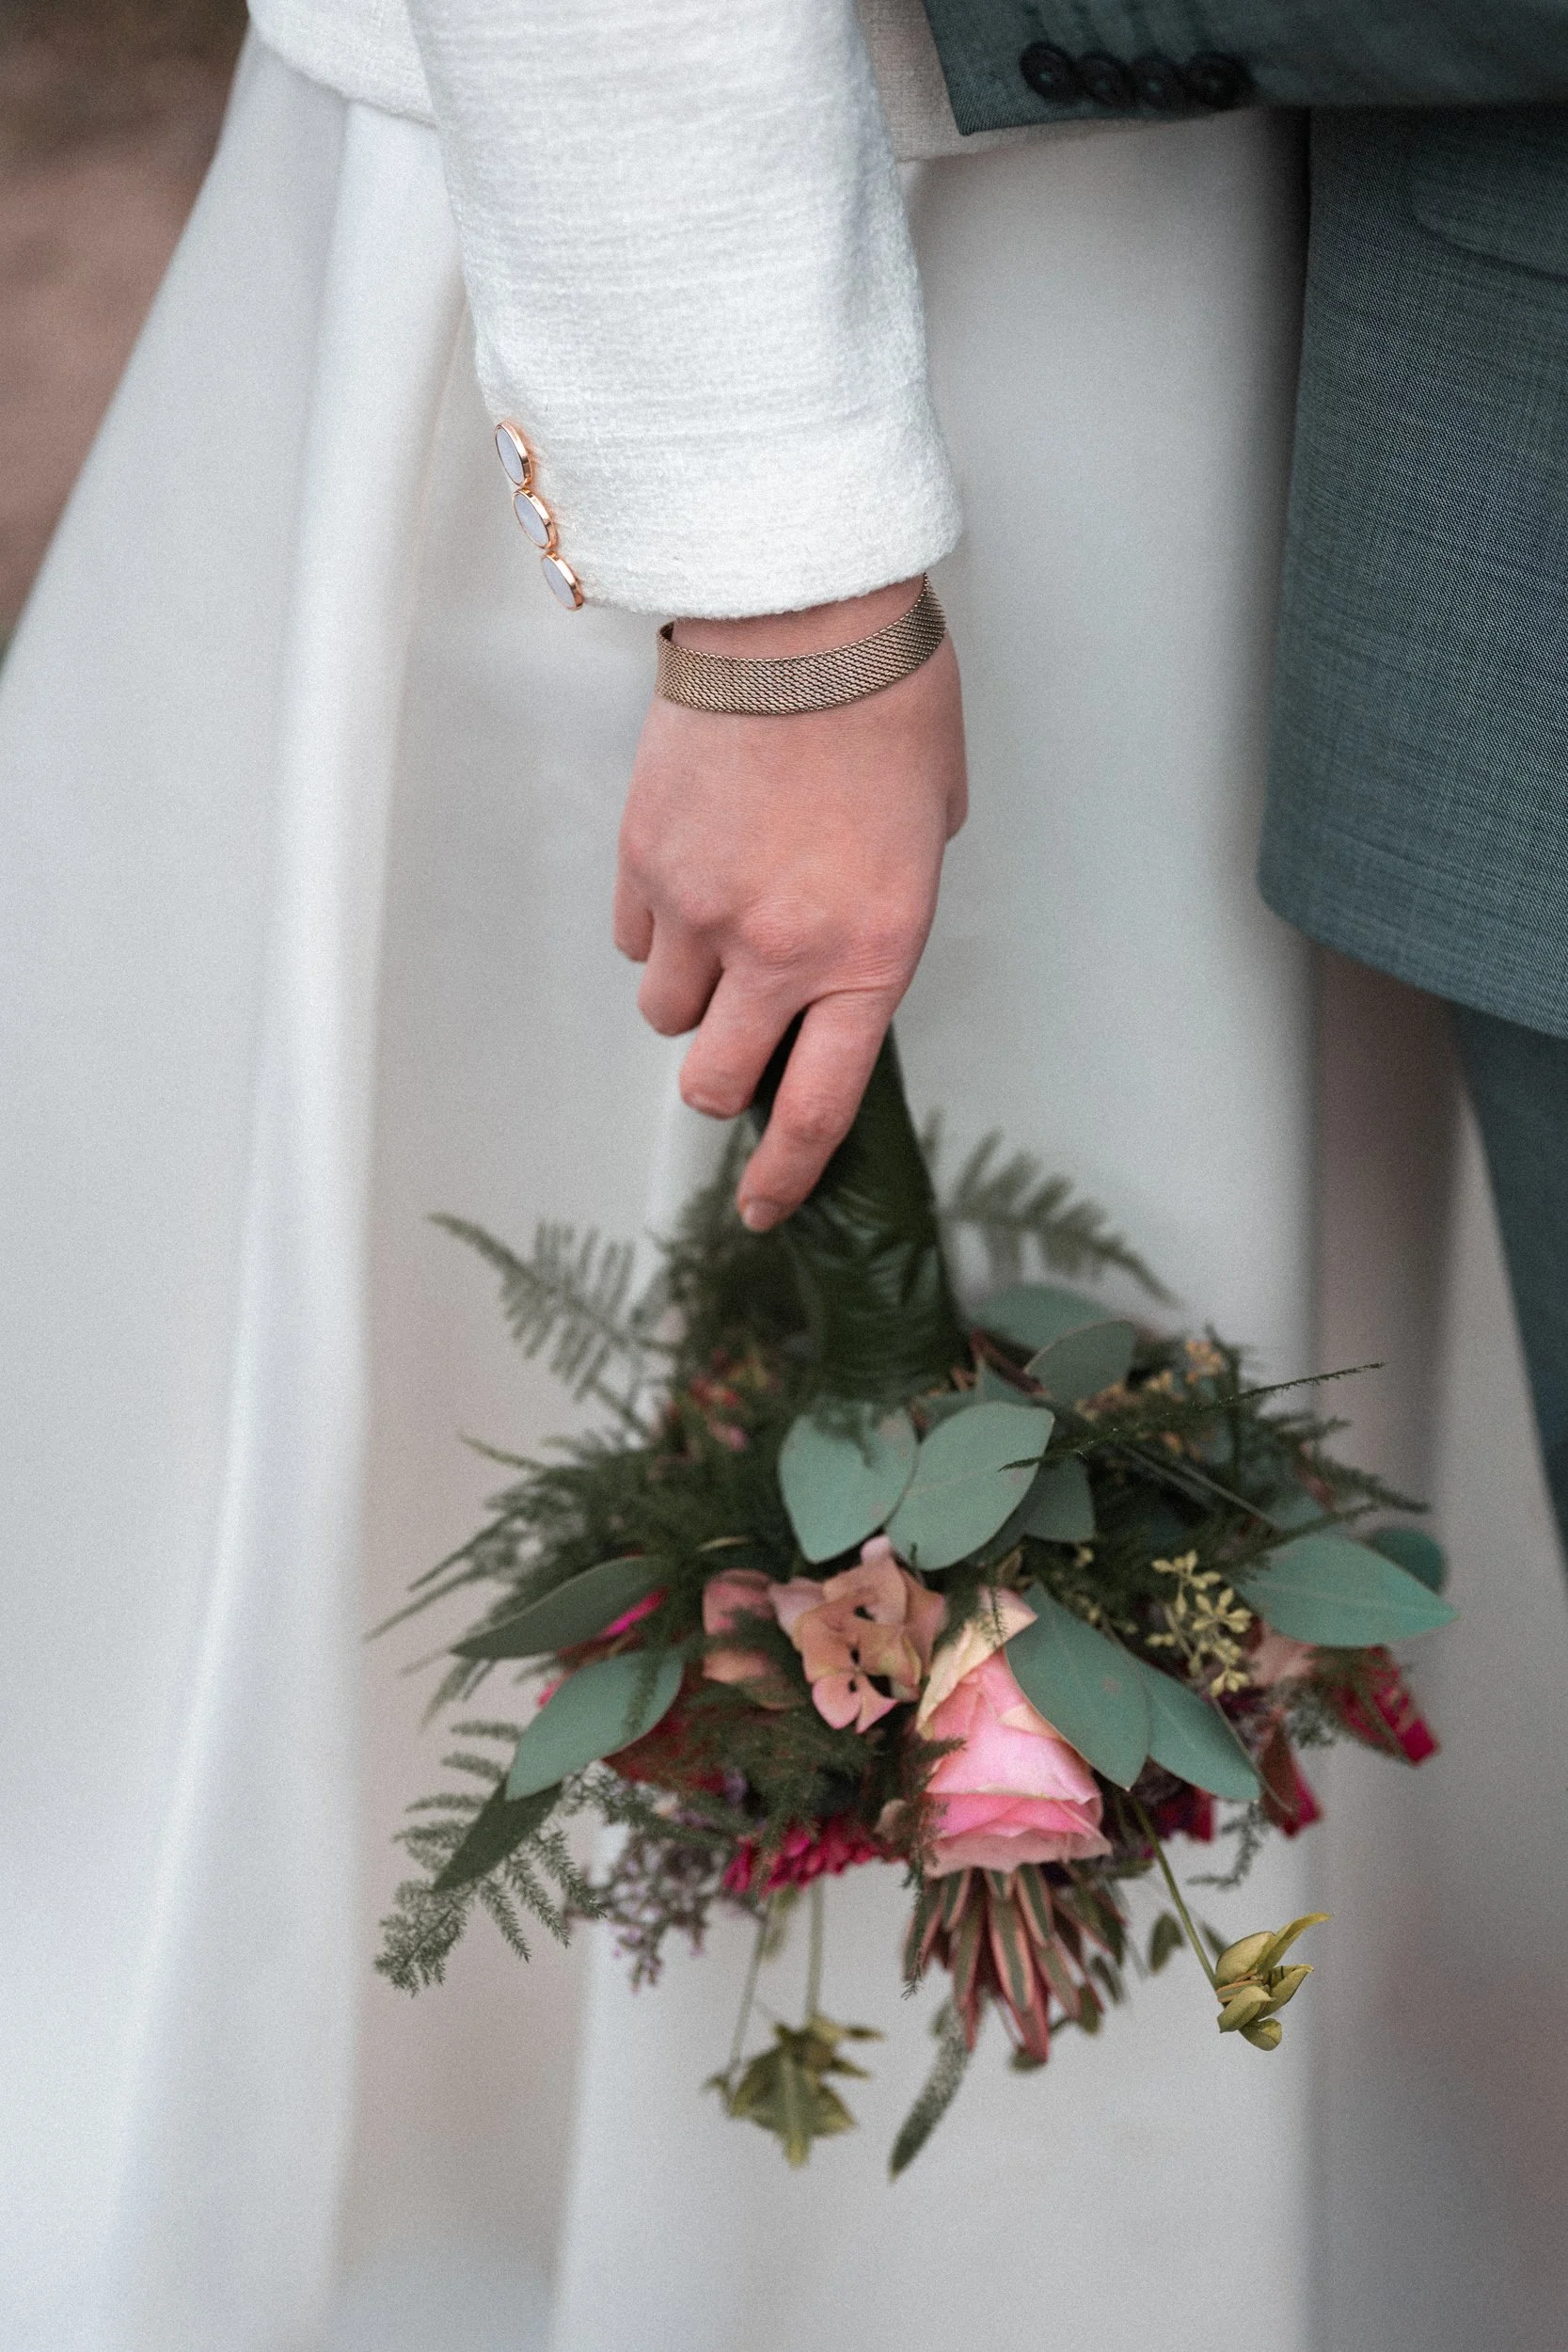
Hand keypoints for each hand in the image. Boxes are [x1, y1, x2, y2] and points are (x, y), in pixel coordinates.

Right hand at [614, 577, 966, 1229]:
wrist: (806, 615)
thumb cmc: (890, 707)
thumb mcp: (930, 834)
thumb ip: (884, 912)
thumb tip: (841, 944)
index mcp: (870, 956)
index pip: (814, 1110)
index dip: (783, 1178)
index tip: (763, 1210)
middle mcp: (778, 952)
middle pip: (711, 1081)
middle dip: (719, 1082)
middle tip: (734, 1044)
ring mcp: (700, 909)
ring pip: (663, 1012)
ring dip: (689, 998)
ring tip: (719, 930)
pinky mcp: (642, 858)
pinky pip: (635, 938)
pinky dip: (657, 930)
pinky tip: (688, 875)